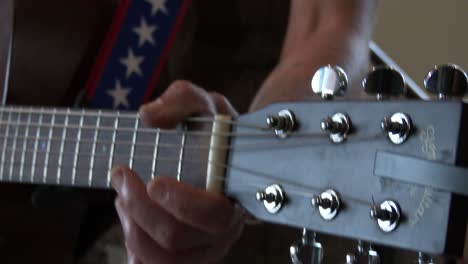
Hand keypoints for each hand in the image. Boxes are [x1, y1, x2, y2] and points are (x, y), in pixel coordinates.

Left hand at [111, 81, 245, 263]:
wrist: (224, 153)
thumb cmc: (214, 132)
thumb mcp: (203, 105)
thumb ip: (181, 101)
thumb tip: (148, 117)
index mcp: (235, 196)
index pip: (212, 216)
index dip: (180, 203)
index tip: (152, 180)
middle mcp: (223, 230)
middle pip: (176, 239)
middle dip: (139, 208)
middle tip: (121, 176)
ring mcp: (205, 248)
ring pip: (162, 259)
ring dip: (132, 227)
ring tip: (123, 197)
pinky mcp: (188, 255)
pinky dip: (135, 251)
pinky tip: (129, 221)